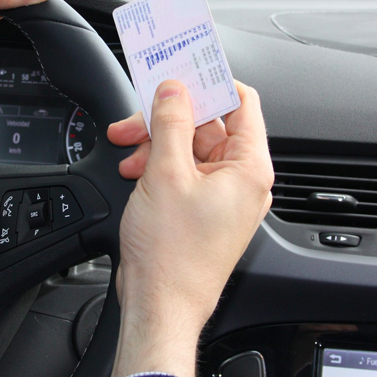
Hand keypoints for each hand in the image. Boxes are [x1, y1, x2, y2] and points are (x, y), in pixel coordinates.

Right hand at [106, 80, 272, 376]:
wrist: (159, 306)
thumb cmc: (172, 256)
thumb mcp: (166, 173)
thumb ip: (172, 121)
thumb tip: (174, 88)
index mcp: (248, 168)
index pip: (241, 102)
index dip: (211, 82)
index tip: (183, 70)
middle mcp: (240, 181)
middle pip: (208, 124)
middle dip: (169, 118)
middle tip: (137, 117)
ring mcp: (220, 197)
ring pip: (190, 148)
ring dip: (157, 142)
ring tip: (128, 149)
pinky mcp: (200, 210)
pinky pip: (183, 172)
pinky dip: (158, 165)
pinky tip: (134, 170)